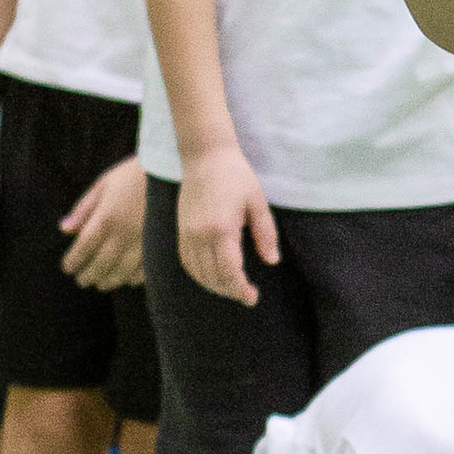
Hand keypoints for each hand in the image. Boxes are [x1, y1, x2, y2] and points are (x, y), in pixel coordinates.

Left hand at [61, 153, 148, 290]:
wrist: (173, 169)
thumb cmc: (134, 174)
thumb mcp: (104, 184)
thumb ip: (84, 209)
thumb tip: (64, 229)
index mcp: (106, 218)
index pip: (83, 248)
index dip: (73, 261)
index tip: (67, 268)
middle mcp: (124, 234)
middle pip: (101, 264)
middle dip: (88, 275)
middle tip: (82, 281)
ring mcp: (144, 243)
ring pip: (122, 272)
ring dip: (109, 281)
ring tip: (101, 284)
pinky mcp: (161, 246)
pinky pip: (146, 270)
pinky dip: (134, 279)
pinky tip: (127, 280)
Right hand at [179, 142, 278, 304]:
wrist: (204, 156)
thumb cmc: (236, 176)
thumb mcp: (258, 202)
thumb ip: (266, 234)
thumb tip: (272, 261)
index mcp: (222, 228)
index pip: (229, 271)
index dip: (240, 289)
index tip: (252, 297)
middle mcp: (200, 235)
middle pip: (213, 276)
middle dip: (230, 291)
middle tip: (247, 296)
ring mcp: (187, 233)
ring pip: (198, 273)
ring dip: (215, 286)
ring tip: (233, 288)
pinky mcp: (181, 230)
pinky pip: (187, 262)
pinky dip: (199, 275)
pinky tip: (212, 277)